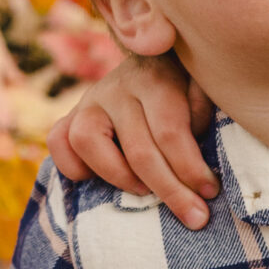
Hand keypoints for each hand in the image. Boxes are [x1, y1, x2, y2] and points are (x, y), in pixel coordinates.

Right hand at [47, 51, 217, 228]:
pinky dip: (74, 167)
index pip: (170, 132)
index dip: (191, 169)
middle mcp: (116, 88)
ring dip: (119, 177)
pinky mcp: (70, 114)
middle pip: (138, 149)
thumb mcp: (203, 88)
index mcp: (155, 80)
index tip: (210, 192)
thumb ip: (203, 111)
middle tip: (194, 216)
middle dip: (170, 190)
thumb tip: (195, 149)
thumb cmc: (184, 85)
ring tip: (145, 193)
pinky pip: (58, 141)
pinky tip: (101, 182)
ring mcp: (89, 101)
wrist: (150, 52)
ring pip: (86, 141)